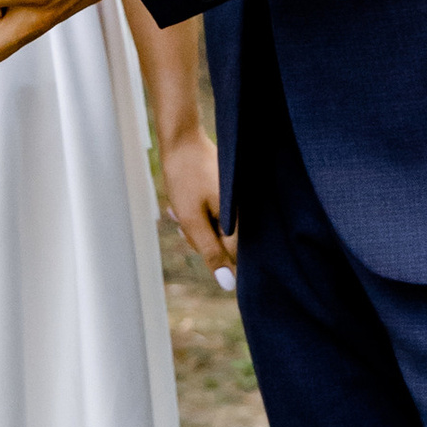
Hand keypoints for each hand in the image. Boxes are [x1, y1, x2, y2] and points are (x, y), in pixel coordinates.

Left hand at [158, 123, 232, 274]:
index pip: (235, 256)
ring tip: (181, 210)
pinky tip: (185, 204)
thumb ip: (211, 252)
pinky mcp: (230, 198)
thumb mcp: (193, 219)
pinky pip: (215, 218)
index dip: (215, 258)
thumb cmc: (186, 178)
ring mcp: (238, 204)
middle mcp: (246, 212)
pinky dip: (199, 216)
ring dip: (197, 228)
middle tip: (183, 223)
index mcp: (242, 219)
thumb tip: (228, 284)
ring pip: (216, 232)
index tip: (199, 239)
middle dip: (201, 240)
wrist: (182, 141)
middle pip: (224, 245)